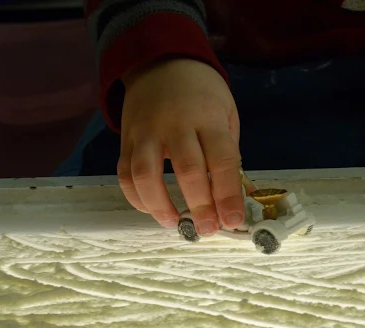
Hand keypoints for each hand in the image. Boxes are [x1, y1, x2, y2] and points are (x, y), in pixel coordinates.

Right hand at [118, 59, 244, 235]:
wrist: (161, 62)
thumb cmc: (202, 93)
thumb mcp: (226, 115)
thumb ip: (229, 155)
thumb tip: (239, 198)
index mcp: (208, 118)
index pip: (221, 159)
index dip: (228, 194)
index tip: (233, 220)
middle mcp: (176, 125)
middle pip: (187, 170)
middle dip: (199, 205)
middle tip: (207, 229)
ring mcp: (146, 132)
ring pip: (146, 175)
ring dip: (160, 206)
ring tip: (176, 224)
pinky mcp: (126, 139)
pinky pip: (124, 173)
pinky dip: (136, 197)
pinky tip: (152, 210)